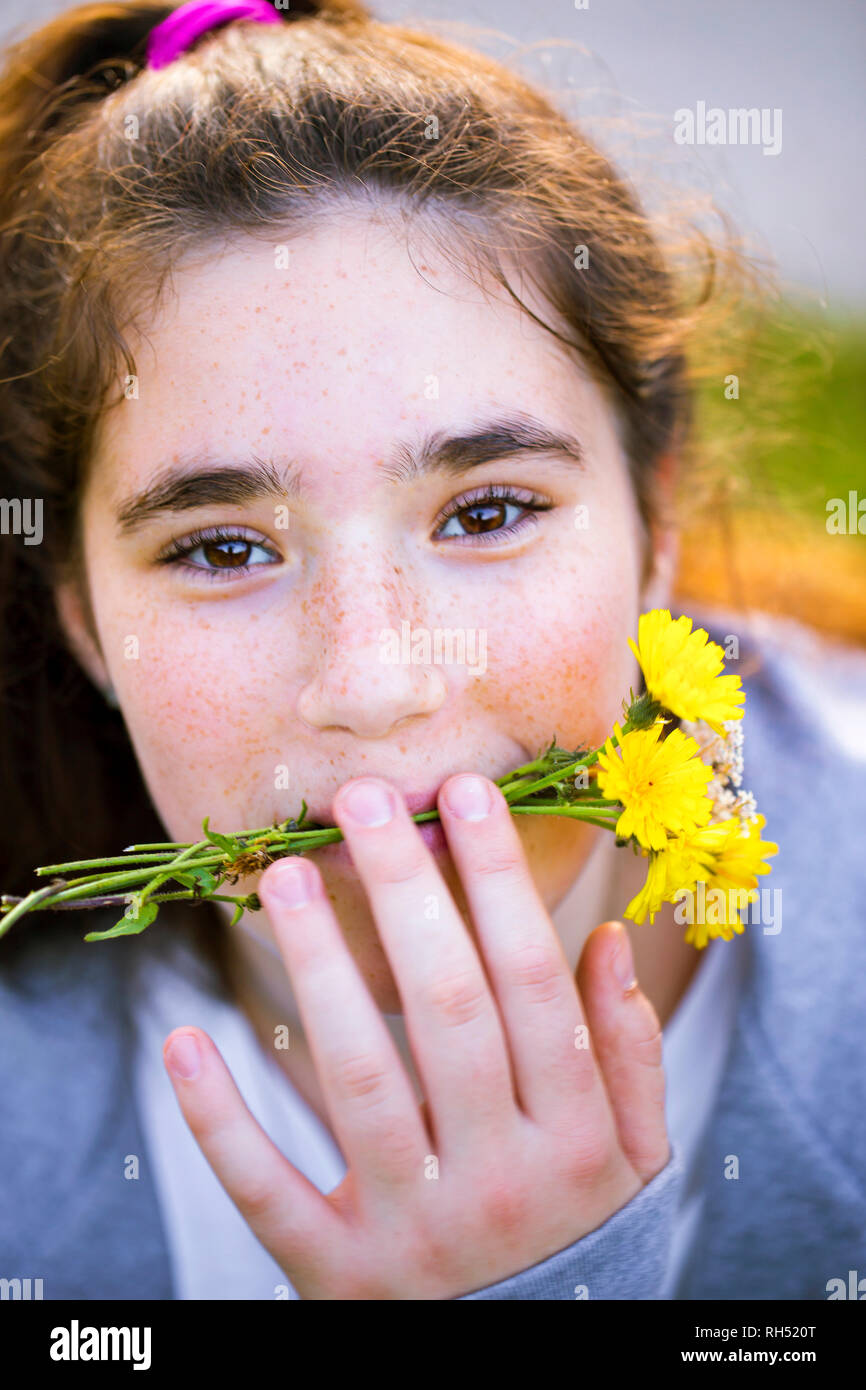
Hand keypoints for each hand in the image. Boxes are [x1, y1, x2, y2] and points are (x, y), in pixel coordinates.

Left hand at [162, 773, 670, 1299]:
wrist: (525, 1364)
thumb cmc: (575, 1231)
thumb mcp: (633, 1156)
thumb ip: (628, 1052)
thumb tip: (609, 938)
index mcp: (575, 1137)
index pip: (532, 981)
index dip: (499, 880)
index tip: (465, 794)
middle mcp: (500, 1180)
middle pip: (447, 1010)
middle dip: (405, 892)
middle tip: (361, 800)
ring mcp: (414, 1233)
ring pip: (360, 1080)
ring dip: (317, 968)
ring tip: (282, 876)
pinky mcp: (339, 1276)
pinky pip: (270, 1192)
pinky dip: (221, 1120)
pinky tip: (184, 1041)